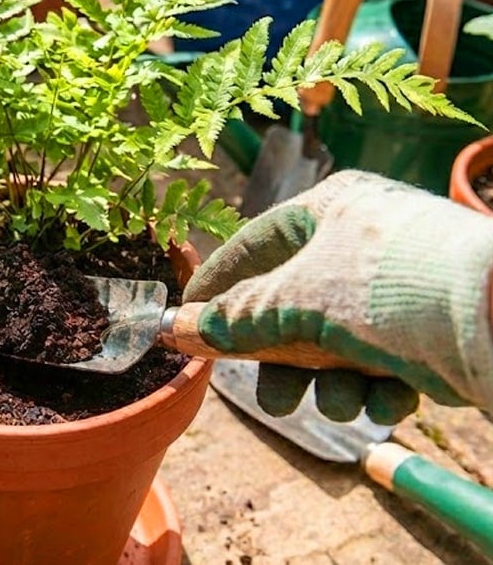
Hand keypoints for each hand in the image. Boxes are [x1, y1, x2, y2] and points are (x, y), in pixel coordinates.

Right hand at [185, 170, 492, 423]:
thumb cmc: (392, 288)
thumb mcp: (298, 302)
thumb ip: (236, 317)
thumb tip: (178, 328)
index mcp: (330, 207)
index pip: (253, 244)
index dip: (216, 286)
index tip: (185, 323)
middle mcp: (362, 238)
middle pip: (293, 303)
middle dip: (281, 359)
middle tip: (273, 396)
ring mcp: (399, 282)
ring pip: (338, 341)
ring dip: (332, 383)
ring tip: (341, 403)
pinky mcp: (433, 324)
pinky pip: (385, 358)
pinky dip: (379, 387)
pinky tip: (388, 401)